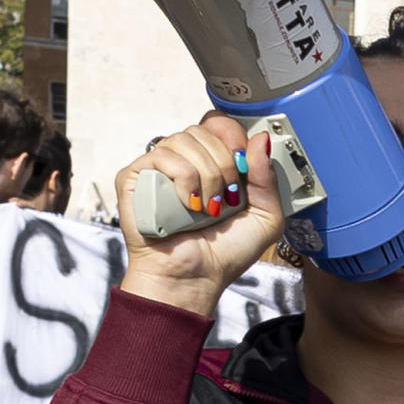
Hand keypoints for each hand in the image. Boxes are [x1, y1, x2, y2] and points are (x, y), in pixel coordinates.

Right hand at [116, 113, 287, 314]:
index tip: (243, 168)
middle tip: (227, 199)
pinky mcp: (134, 176)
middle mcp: (183, 159)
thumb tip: (261, 138)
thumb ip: (268, 177)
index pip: (220, 123)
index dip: (234, 138)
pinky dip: (182, 177)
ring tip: (207, 207)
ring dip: (206, 174)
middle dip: (224, 163)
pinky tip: (187, 203)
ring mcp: (157, 167)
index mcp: (210, 161)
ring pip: (184, 139)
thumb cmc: (224, 253)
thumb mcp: (265, 217)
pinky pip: (162, 155)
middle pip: (205, 129)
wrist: (194, 279)